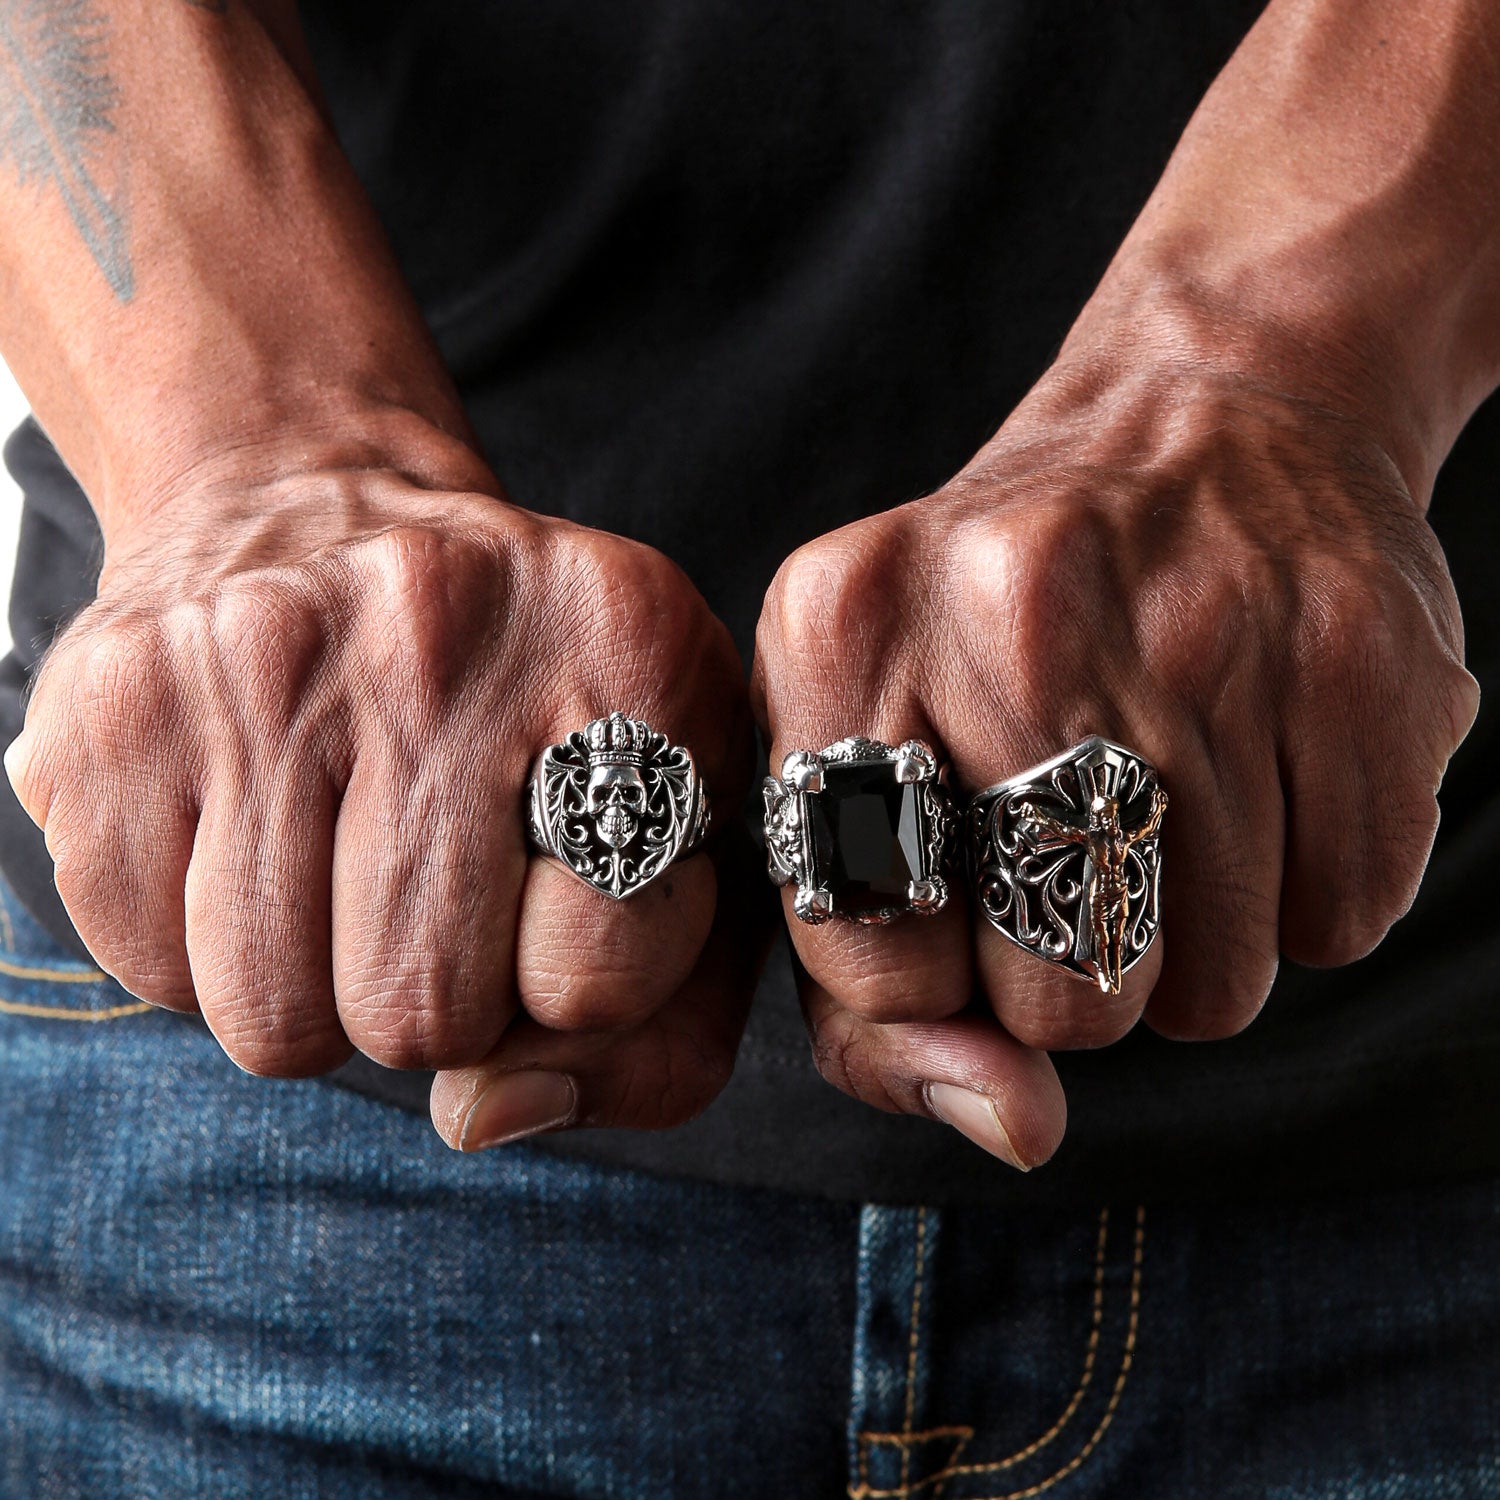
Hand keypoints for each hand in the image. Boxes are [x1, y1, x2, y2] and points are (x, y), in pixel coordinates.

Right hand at [5, 431, 758, 1144]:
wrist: (320, 508)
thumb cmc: (534, 712)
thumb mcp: (673, 829)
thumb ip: (658, 1028)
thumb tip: (484, 1119)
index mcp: (629, 647)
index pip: (598, 976)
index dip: (582, 985)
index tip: (563, 897)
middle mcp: (441, 626)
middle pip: (424, 1012)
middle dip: (440, 1005)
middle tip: (441, 896)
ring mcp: (260, 652)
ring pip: (275, 1023)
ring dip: (319, 994)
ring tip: (345, 870)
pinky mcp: (115, 701)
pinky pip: (153, 972)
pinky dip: (210, 957)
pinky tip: (253, 842)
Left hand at [751, 363, 1477, 1168]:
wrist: (1201, 423)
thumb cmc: (997, 646)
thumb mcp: (870, 775)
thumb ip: (875, 1001)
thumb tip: (1015, 1129)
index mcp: (837, 629)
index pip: (872, 962)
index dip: (927, 973)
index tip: (958, 893)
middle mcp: (1009, 611)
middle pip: (1059, 1006)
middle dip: (1070, 977)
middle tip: (1078, 848)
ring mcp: (1200, 626)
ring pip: (1213, 994)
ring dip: (1192, 945)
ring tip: (1171, 802)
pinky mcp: (1360, 653)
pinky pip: (1343, 926)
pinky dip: (1306, 892)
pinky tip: (1265, 773)